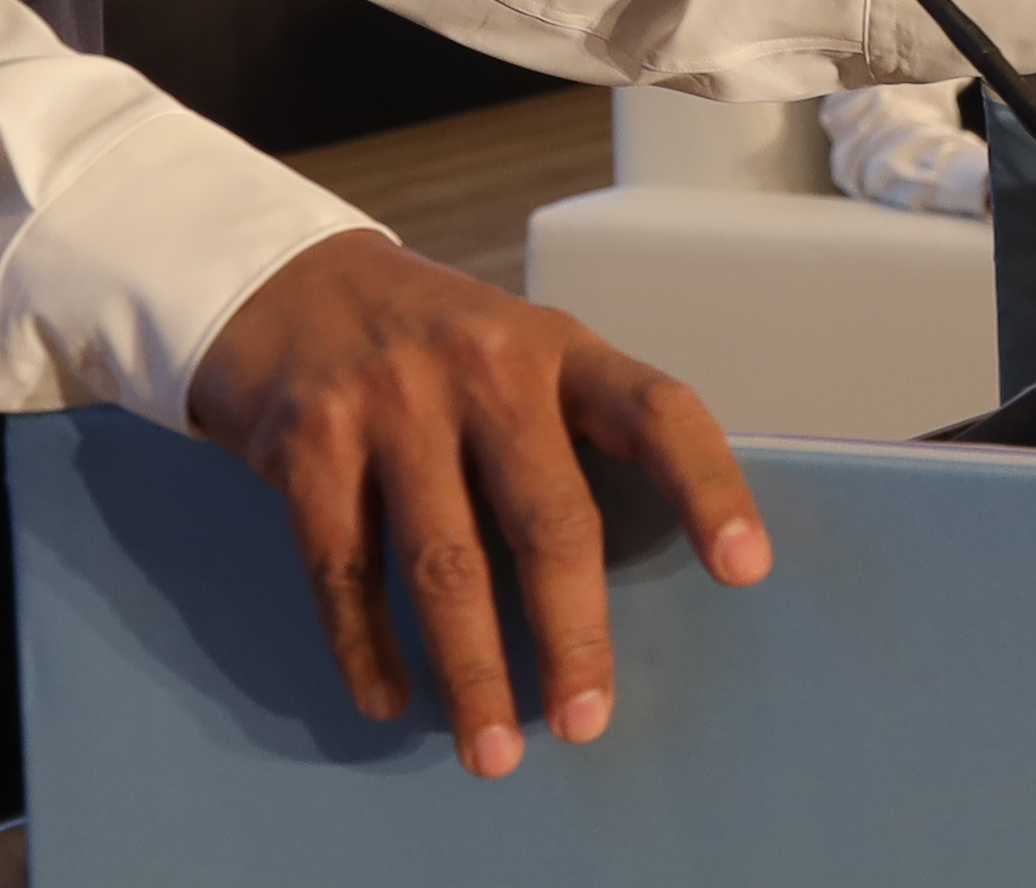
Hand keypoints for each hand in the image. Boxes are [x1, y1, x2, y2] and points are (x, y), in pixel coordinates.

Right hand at [186, 231, 766, 778]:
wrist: (290, 283)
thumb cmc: (439, 346)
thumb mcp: (520, 352)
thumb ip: (573, 432)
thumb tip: (647, 569)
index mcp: (560, 349)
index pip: (657, 411)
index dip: (707, 487)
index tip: (745, 570)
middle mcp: (484, 364)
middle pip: (549, 516)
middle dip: (573, 634)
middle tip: (587, 721)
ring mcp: (391, 400)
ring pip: (446, 561)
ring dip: (472, 671)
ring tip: (493, 752)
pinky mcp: (309, 441)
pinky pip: (345, 568)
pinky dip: (365, 647)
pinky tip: (388, 700)